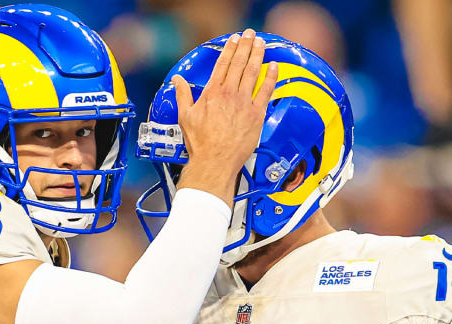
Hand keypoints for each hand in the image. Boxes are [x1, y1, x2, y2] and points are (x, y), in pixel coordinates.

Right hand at [175, 28, 278, 207]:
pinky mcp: (256, 115)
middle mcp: (229, 94)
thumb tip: (177, 81)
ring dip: (258, 55)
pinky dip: (271, 77)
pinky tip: (273, 66)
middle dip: (245, 46)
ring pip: (253, 73)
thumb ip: (183, 95)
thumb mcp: (185, 117)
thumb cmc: (201, 144)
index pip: (223, 64)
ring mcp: (244, 103)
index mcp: (212, 93)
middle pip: (239, 64)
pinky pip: (266, 91)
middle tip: (249, 34)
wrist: (214, 162)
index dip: (229, 49)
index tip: (234, 40)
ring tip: (261, 43)